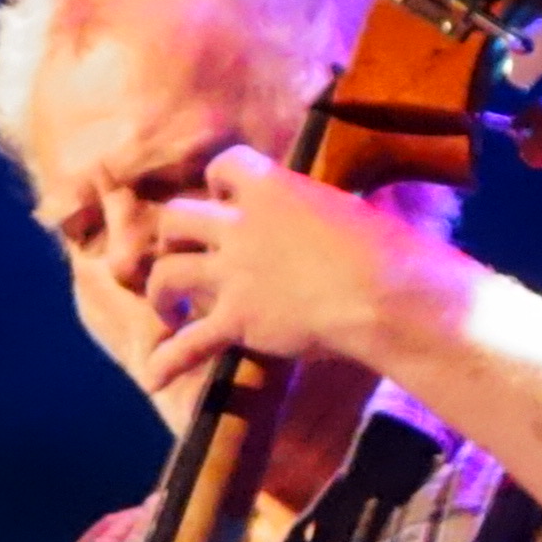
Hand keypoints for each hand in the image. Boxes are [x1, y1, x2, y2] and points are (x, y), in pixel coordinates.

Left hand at [135, 146, 459, 399]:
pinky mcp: (237, 319)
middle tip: (184, 253)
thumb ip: (337, 211)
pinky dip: (168, 360)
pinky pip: (190, 342)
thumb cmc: (389, 248)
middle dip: (173, 236)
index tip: (225, 196)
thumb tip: (371, 205)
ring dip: (160, 291)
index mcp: (272, 187)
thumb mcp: (356, 211)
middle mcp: (241, 224)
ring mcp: (233, 273)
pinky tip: (152, 376)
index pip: (225, 165)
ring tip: (166, 308)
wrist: (384, 293)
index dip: (220, 181)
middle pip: (178, 217)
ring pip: (169, 273)